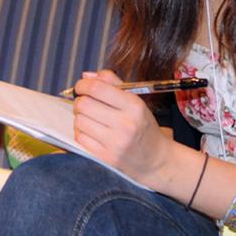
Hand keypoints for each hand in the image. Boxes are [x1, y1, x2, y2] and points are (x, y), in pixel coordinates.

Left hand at [72, 70, 172, 186]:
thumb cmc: (142, 126)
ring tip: (90, 118)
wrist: (155, 160)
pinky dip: (81, 132)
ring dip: (80, 117)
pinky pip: (80, 137)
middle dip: (80, 101)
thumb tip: (86, 75)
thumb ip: (112, 83)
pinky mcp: (106, 157)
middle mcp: (126, 124)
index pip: (97, 88)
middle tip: (85, 103)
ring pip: (79, 120)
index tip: (81, 86)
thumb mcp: (135, 101)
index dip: (83, 84)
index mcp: (134, 106)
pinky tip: (91, 132)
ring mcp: (115, 143)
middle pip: (84, 104)